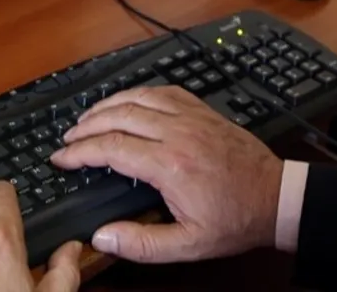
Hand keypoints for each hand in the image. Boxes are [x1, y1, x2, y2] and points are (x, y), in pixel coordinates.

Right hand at [50, 85, 283, 263]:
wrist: (276, 198)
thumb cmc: (235, 220)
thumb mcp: (188, 245)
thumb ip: (141, 244)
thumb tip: (102, 237)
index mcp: (170, 165)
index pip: (111, 148)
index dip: (79, 152)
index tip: (61, 158)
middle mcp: (179, 133)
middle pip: (119, 116)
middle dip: (86, 125)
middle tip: (68, 137)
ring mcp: (192, 117)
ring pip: (139, 97)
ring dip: (108, 104)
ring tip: (88, 116)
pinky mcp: (204, 111)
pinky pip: (165, 90)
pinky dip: (139, 92)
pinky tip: (128, 100)